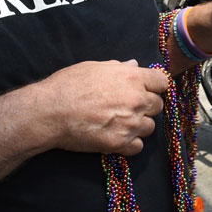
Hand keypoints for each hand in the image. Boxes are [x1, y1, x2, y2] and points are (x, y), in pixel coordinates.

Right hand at [37, 60, 167, 155]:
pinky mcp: (120, 143)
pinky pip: (138, 146)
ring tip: (120, 123)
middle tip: (127, 108)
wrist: (50, 111)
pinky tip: (116, 136)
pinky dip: (130, 144)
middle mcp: (136, 100)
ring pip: (150, 127)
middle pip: (157, 106)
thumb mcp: (94, 67)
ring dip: (139, 126)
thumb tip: (134, 65)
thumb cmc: (68, 85)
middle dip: (146, 106)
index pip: (162, 83)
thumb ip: (118, 67)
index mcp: (132, 78)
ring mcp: (130, 123)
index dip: (154, 87)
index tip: (146, 90)